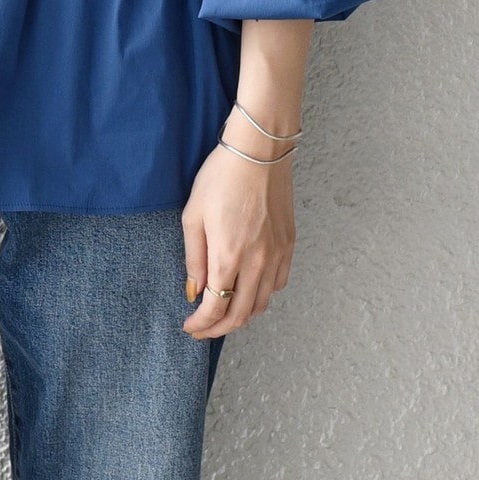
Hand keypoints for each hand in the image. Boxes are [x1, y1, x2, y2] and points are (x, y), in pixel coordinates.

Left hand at [180, 138, 295, 337]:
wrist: (259, 151)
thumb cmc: (221, 177)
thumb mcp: (193, 215)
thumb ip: (194, 258)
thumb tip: (195, 291)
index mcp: (228, 256)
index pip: (215, 308)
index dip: (201, 324)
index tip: (189, 326)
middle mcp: (257, 262)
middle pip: (241, 314)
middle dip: (218, 328)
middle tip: (202, 328)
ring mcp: (277, 255)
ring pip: (262, 304)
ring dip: (241, 315)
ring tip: (223, 312)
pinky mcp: (289, 245)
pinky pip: (278, 284)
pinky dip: (262, 296)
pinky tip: (248, 289)